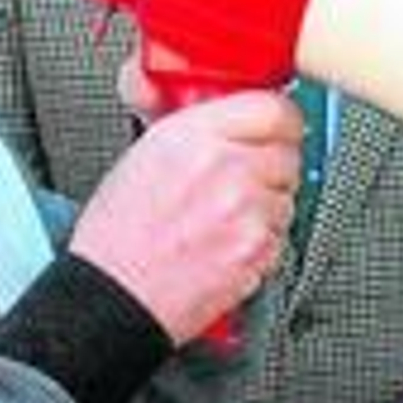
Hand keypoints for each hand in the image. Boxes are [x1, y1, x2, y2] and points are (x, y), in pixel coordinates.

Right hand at [71, 90, 299, 342]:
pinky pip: (281, 234)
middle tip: (245, 180)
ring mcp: (246, 208)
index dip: (277, 120)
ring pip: (288, 195)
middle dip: (271, 165)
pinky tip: (225, 245)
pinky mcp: (258, 248)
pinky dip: (262, 242)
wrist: (114, 295)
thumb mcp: (145, 155)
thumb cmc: (118, 236)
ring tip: (224, 220)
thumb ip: (196, 126)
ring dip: (267, 206)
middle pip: (288, 150)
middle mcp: (224, 166)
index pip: (273, 107)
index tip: (275, 129)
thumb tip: (228, 109)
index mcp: (192, 135)